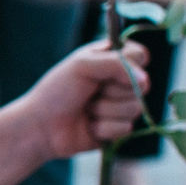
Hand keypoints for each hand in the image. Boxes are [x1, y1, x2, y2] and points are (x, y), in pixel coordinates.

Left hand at [17, 39, 150, 160]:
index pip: (140, 55)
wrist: (41, 127)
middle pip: (143, 85)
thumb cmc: (56, 91)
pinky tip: (89, 126)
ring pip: (135, 108)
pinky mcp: (118, 129)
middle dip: (112, 91)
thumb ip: (116, 64)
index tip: (111, 70)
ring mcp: (120, 106)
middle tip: (90, 91)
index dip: (131, 64)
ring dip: (105, 110)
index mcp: (110, 60)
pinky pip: (126, 128)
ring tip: (87, 109)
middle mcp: (119, 82)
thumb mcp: (82, 65)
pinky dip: (104, 128)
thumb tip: (144, 80)